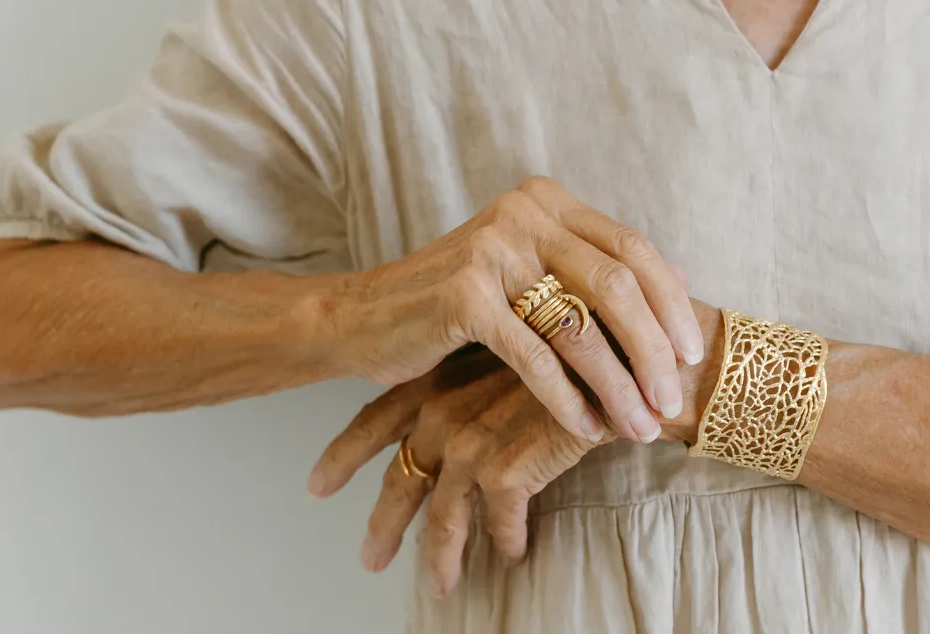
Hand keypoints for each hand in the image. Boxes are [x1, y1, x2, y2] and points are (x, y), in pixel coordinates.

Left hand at [309, 351, 602, 597]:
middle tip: (370, 557)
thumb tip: (457, 421)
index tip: (317, 484)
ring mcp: (470, 442)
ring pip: (444, 516)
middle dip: (383, 522)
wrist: (611, 349)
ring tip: (442, 585)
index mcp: (437, 378)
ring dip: (442, 555)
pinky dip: (506, 539)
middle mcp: (444, 411)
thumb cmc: (564, 343)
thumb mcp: (507, 351)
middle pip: (401, 477)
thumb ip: (477, 382)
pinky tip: (513, 550)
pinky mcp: (505, 471)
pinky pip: (499, 523)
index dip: (344, 452)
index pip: (376, 418)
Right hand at [325, 177, 704, 443]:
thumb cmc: (459, 301)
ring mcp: (491, 250)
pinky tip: (585, 430)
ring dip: (617, 385)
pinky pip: (535, 357)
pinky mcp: (464, 296)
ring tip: (638, 427)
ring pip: (578, 325)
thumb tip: (686, 279)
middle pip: (615, 284)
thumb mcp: (529, 268)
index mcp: (545, 200)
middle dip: (652, 351)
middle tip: (671, 403)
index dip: (670, 302)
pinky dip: (566, 400)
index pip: (631, 246)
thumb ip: (593, 269)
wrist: (367, 315)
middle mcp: (522, 213)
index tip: (693, 353)